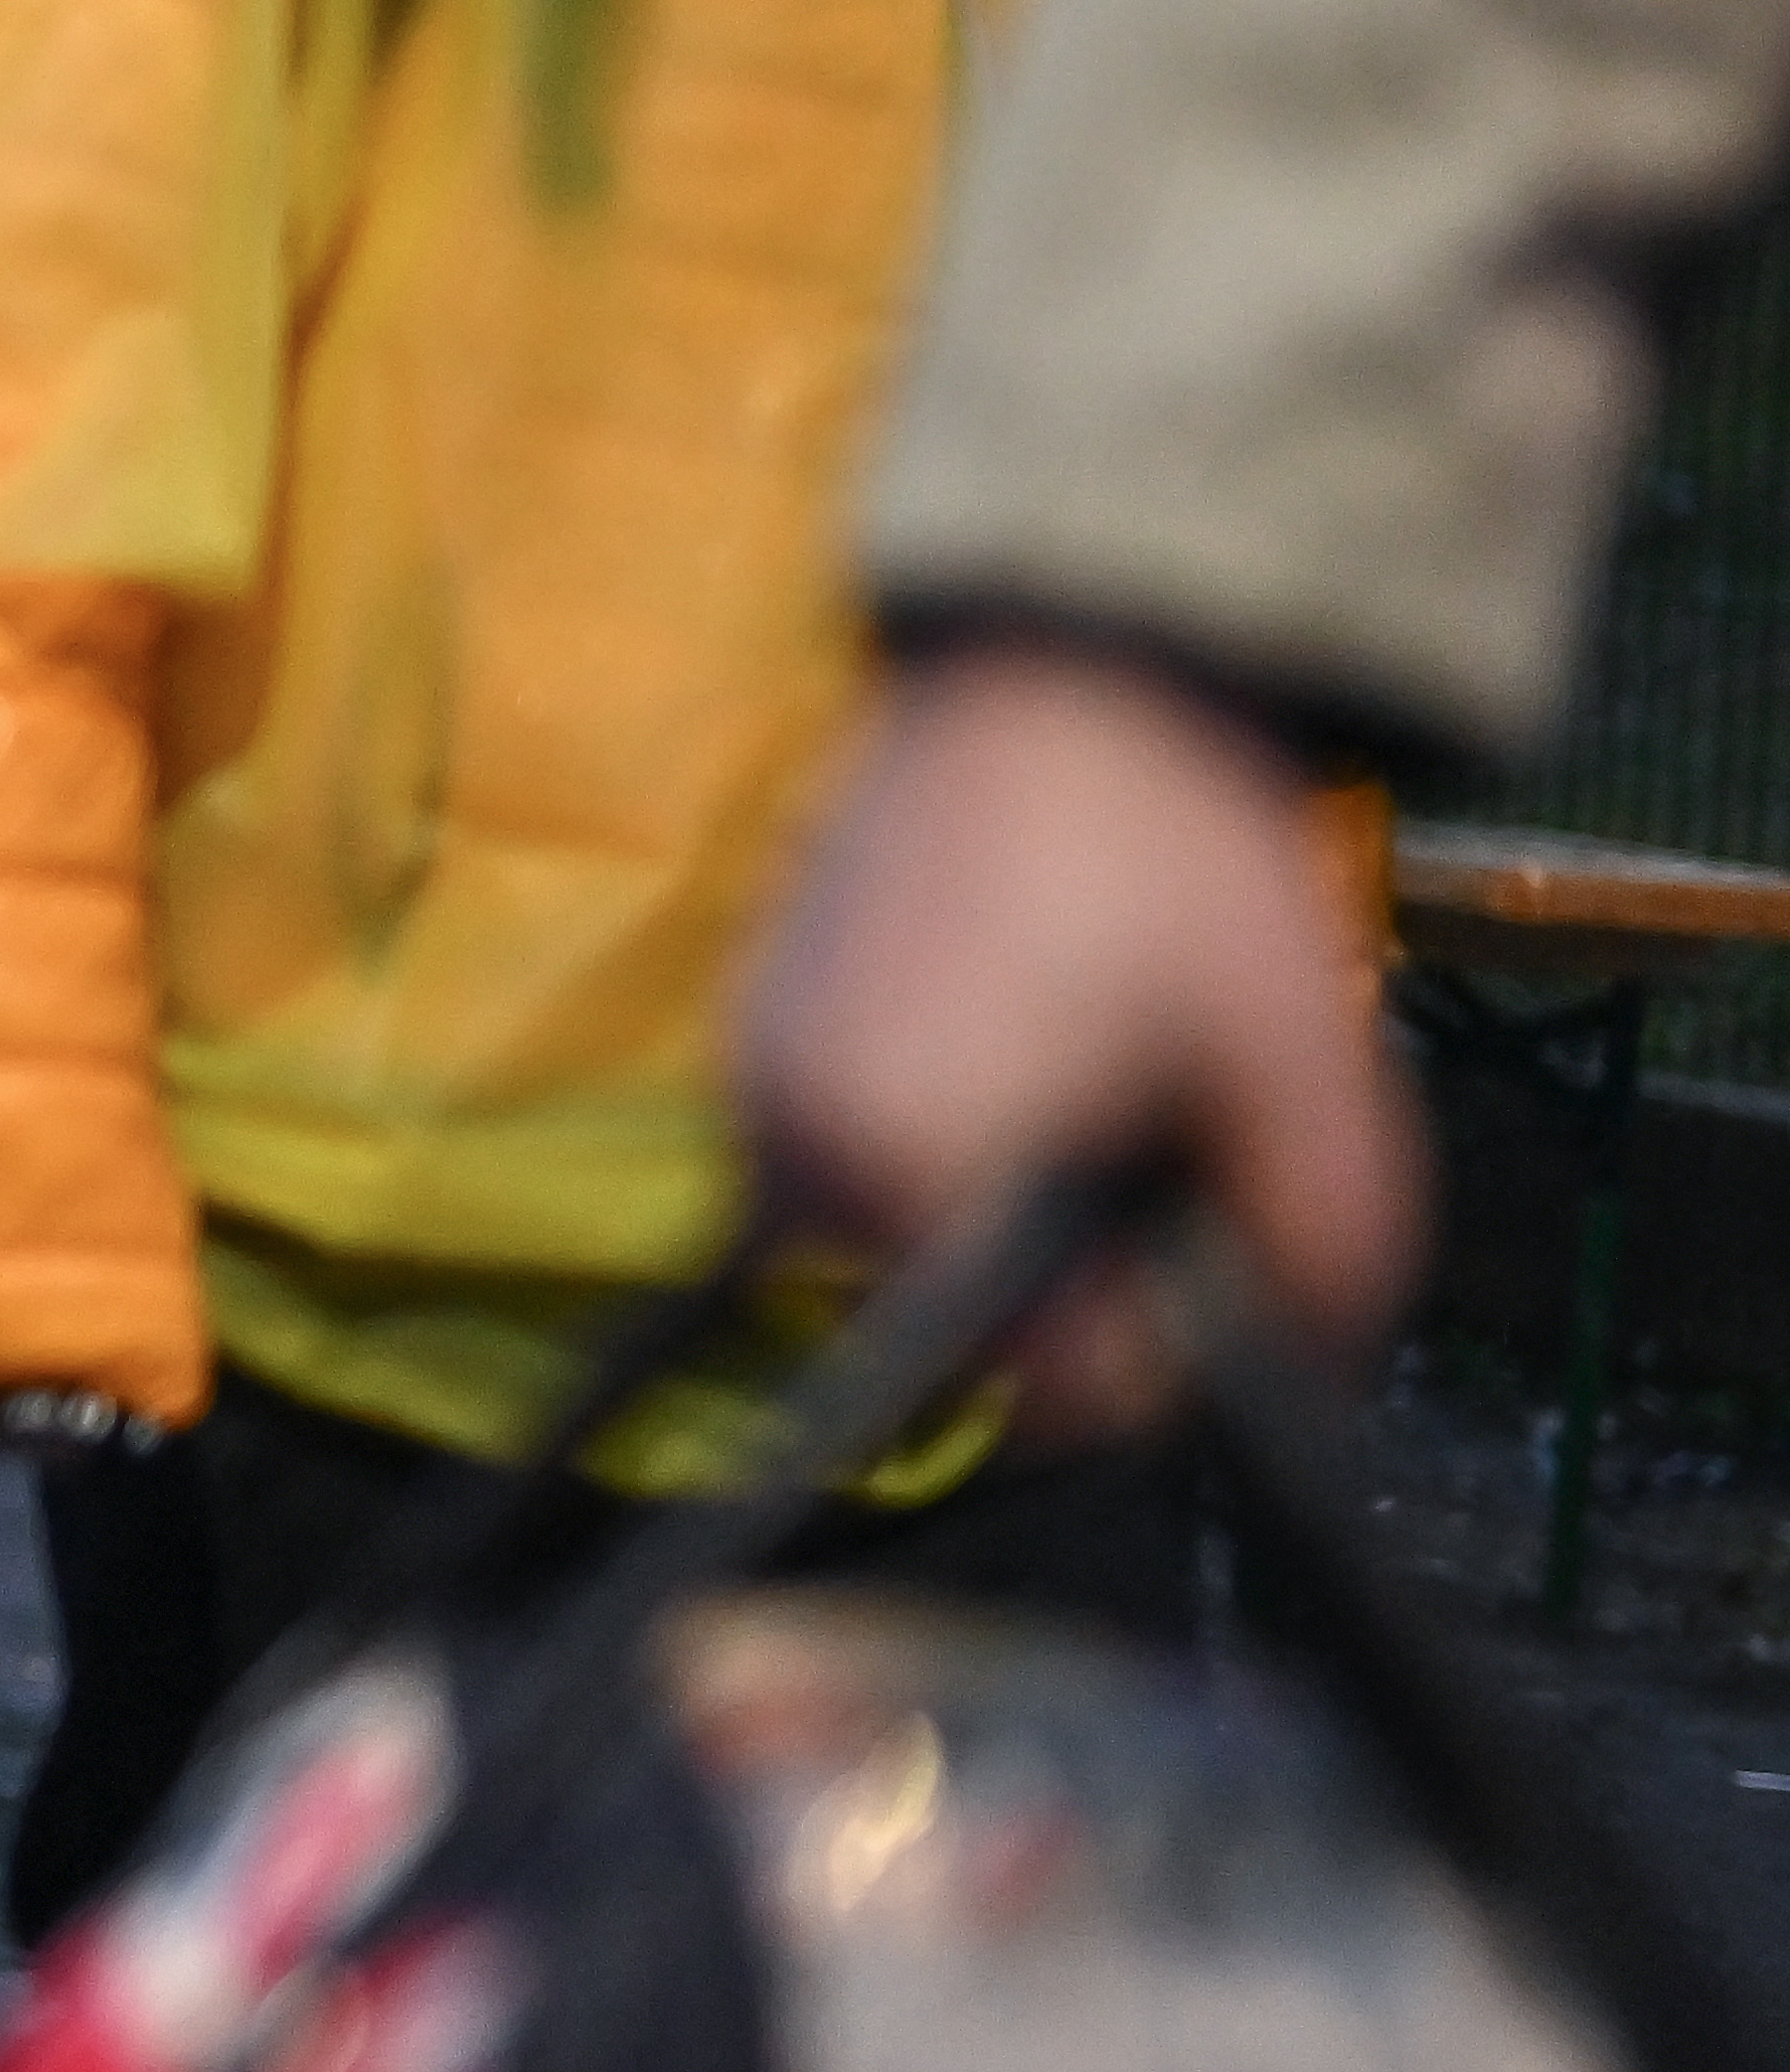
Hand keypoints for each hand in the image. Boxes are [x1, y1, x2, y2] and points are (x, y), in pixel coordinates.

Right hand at [747, 636, 1424, 1421]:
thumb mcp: (1307, 1055)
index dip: (1167, 1333)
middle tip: (1151, 1119)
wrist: (1049, 681)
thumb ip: (1327, 1241)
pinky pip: (859, 1175)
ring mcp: (755, 1103)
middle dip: (1084, 1263)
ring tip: (1082, 1064)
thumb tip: (1299, 1357)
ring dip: (1008, 1206)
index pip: (1060, 1389)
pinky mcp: (745, 1054)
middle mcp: (799, 1157)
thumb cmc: (1170, 854)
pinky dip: (941, 1146)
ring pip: (917, 1256)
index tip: (1204, 1219)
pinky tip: (1009, 1034)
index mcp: (920, 1172)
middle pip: (981, 1330)